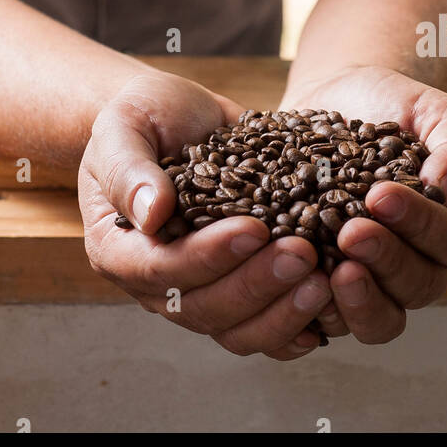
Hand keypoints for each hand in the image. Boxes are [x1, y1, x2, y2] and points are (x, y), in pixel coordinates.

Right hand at [79, 72, 335, 358]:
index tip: (253, 228)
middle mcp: (155, 282)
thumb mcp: (125, 125)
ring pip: (237, 330)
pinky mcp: (235, 288)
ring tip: (323, 279)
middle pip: (204, 308)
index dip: (207, 257)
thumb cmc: (145, 116)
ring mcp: (197, 291)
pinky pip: (263, 328)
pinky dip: (295, 325)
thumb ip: (130, 168)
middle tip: (303, 253)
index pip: (159, 270)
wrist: (177, 116)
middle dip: (256, 284)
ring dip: (282, 312)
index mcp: (119, 247)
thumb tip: (151, 214)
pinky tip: (327, 306)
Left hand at [281, 64, 446, 344]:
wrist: (337, 100)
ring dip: (358, 300)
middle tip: (351, 232)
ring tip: (330, 270)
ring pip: (382, 319)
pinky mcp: (334, 287)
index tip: (380, 196)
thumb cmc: (393, 105)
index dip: (421, 224)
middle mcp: (426, 263)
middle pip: (419, 285)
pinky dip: (316, 308)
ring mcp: (379, 282)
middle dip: (385, 260)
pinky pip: (332, 318)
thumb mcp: (432, 111)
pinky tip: (296, 282)